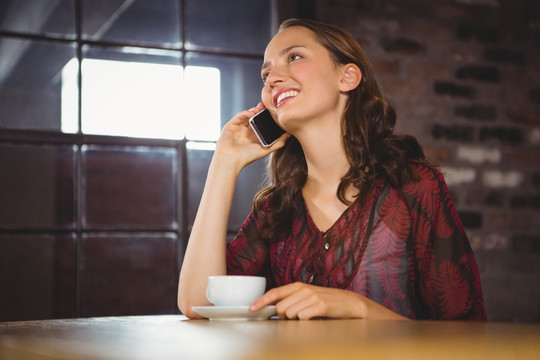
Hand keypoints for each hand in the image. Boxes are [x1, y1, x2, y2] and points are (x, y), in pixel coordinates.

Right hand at [215, 102, 288, 168]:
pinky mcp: (231, 125)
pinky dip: (246, 112)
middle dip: (261, 111)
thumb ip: (278, 143)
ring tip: (260, 108)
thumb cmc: (246, 157)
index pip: (261, 124)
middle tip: (268, 106)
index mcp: (253, 136)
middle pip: (254, 118)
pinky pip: (239, 116)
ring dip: (254, 110)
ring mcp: (238, 128)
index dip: (267, 118)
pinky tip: (252, 112)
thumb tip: (289, 135)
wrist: (231, 160)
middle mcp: (246, 131)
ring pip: (247, 115)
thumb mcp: (266, 150)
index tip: (274, 112)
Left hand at [249, 282, 365, 319]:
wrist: (351, 303)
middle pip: (281, 308)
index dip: (261, 301)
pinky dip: (306, 321)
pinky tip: (314, 318)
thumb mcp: (309, 296)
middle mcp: (304, 289)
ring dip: (296, 320)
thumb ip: (293, 300)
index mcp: (298, 286)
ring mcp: (312, 297)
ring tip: (308, 316)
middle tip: (297, 317)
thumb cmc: (328, 302)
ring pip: (290, 314)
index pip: (275, 292)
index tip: (251, 308)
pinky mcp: (321, 306)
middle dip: (284, 317)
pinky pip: (303, 318)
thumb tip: (276, 308)